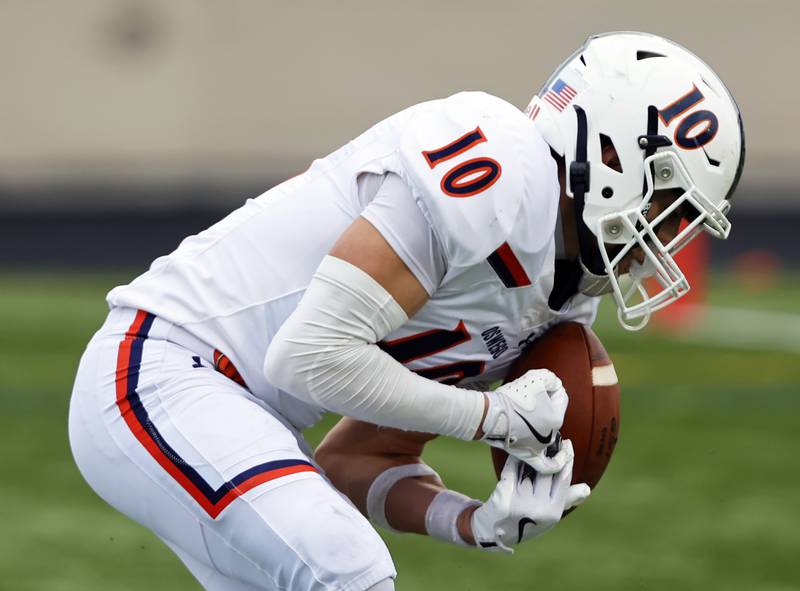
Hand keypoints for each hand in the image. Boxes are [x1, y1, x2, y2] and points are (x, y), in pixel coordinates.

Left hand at [470, 440, 589, 552]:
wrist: (494, 532)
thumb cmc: (526, 521)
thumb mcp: (549, 515)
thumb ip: (566, 500)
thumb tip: (587, 489)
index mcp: (553, 512)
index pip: (564, 479)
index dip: (567, 459)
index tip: (567, 444)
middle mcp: (538, 509)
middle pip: (547, 471)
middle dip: (550, 453)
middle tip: (551, 438)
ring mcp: (520, 503)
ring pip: (529, 469)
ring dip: (531, 455)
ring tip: (533, 443)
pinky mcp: (503, 496)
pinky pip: (511, 470)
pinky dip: (514, 460)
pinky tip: (515, 452)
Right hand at [480, 369, 569, 472]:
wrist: (489, 415)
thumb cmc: (512, 397)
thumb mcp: (537, 378)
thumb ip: (552, 379)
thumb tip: (555, 385)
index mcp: (556, 418)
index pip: (561, 398)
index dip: (550, 387)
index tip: (536, 386)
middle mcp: (551, 435)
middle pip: (553, 415)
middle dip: (544, 404)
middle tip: (528, 396)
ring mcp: (539, 447)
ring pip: (547, 433)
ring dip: (541, 423)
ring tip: (530, 416)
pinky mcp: (527, 455)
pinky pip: (546, 465)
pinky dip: (556, 462)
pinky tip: (559, 458)